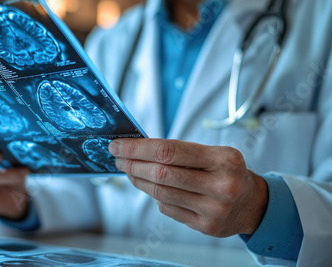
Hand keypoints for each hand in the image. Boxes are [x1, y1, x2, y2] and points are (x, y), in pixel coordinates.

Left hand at [109, 138, 267, 236]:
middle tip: (118, 158)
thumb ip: (181, 151)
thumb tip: (138, 147)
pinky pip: (168, 209)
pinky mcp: (206, 226)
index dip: (138, 148)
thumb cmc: (227, 172)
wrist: (253, 204)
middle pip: (161, 174)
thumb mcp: (214, 154)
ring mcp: (214, 209)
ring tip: (129, 170)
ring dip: (138, 180)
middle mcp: (221, 185)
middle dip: (133, 164)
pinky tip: (150, 188)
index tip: (118, 145)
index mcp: (224, 160)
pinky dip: (155, 196)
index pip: (169, 151)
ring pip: (161, 193)